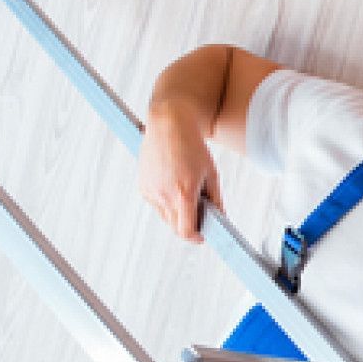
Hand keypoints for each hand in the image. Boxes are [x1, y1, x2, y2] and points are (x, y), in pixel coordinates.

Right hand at [138, 106, 221, 242]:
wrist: (169, 124)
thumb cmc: (192, 147)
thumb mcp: (211, 173)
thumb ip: (216, 200)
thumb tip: (220, 220)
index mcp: (183, 192)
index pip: (186, 231)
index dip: (196, 237)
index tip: (203, 236)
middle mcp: (163, 195)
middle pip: (175, 227)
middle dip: (188, 226)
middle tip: (199, 216)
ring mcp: (150, 192)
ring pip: (165, 217)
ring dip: (176, 214)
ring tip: (185, 192)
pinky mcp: (142, 187)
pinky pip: (156, 205)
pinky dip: (166, 202)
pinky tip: (173, 183)